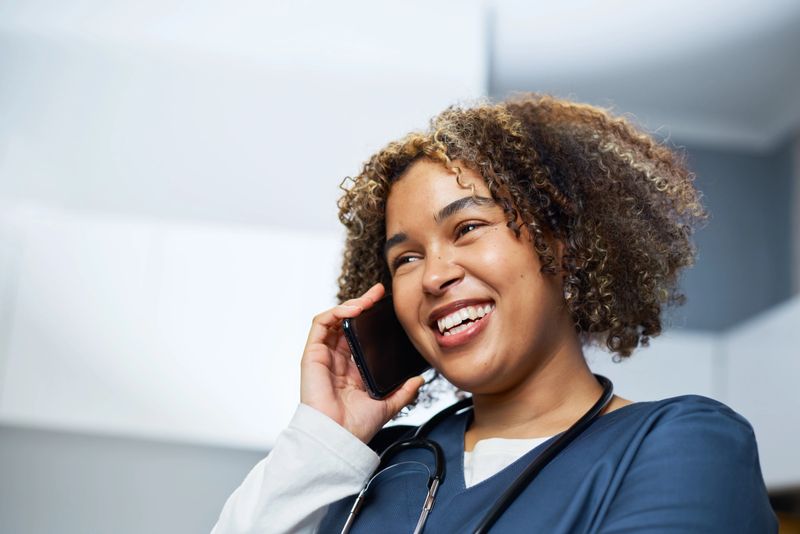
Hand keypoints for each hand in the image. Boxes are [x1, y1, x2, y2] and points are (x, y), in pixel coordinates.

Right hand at [300, 283, 424, 443]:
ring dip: (350, 304)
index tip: (386, 303)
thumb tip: (419, 379)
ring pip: (333, 318)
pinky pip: (320, 324)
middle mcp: (336, 358)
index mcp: (352, 367)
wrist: (340, 436)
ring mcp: (323, 355)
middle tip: (378, 292)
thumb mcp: (388, 404)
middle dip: (362, 302)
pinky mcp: (312, 354)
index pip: (360, 333)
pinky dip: (335, 312)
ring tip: (367, 301)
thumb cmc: (357, 425)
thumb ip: (403, 391)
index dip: (370, 316)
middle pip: (346, 321)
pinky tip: (352, 310)